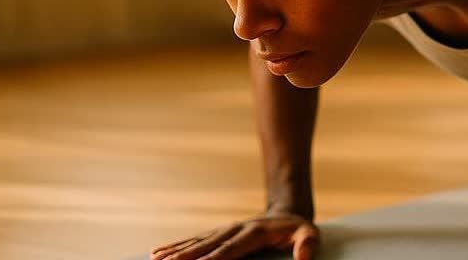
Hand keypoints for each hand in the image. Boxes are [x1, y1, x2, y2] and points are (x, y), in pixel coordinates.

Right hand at [150, 210, 319, 259]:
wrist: (288, 213)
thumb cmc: (298, 229)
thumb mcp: (310, 234)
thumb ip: (307, 245)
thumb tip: (304, 259)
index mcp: (254, 232)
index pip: (230, 249)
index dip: (212, 258)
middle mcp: (235, 229)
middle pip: (206, 245)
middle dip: (184, 256)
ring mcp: (225, 230)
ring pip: (196, 241)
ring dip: (174, 251)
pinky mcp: (219, 233)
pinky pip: (194, 240)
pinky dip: (176, 246)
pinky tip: (157, 253)